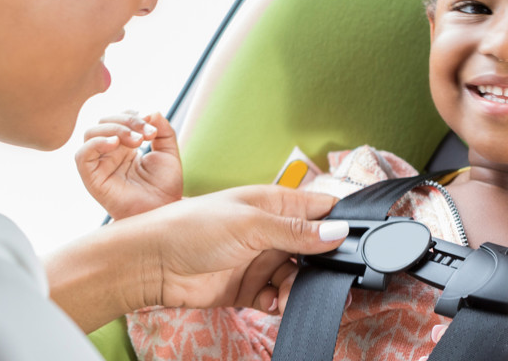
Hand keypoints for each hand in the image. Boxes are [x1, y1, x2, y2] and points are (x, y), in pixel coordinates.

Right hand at [75, 110, 181, 218]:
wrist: (162, 212)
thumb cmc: (165, 188)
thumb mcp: (169, 153)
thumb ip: (163, 130)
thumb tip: (152, 111)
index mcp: (125, 146)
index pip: (118, 117)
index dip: (133, 115)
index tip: (152, 127)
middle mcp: (109, 153)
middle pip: (104, 121)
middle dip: (127, 121)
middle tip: (147, 134)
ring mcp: (99, 165)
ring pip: (91, 133)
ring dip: (114, 129)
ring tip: (137, 141)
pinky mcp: (92, 178)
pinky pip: (82, 155)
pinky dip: (96, 143)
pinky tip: (116, 144)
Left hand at [130, 185, 348, 313]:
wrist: (151, 263)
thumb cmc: (191, 228)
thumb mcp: (249, 224)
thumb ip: (295, 231)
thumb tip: (338, 232)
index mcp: (274, 204)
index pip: (320, 208)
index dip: (340, 222)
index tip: (356, 241)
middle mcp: (270, 231)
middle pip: (314, 249)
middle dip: (322, 265)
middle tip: (327, 279)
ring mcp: (259, 260)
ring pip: (298, 276)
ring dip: (299, 287)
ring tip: (286, 292)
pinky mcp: (248, 288)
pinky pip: (277, 297)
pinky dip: (279, 302)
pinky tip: (270, 301)